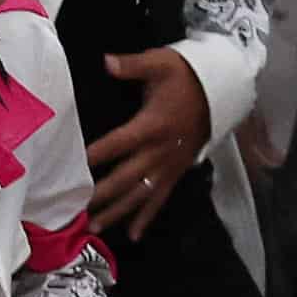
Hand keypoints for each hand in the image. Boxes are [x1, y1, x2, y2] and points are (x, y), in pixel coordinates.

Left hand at [82, 47, 208, 234]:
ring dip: (118, 212)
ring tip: (94, 228)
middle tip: (74, 211)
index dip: (94, 157)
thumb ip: (133, 65)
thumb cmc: (188, 76)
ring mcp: (169, 165)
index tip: (72, 169)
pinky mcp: (176, 171)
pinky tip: (132, 235)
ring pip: (140, 195)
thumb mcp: (162, 63)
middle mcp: (159, 151)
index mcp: (151, 126)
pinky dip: (146, 218)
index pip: (116, 144)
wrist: (224, 90)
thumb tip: (106, 61)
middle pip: (125, 178)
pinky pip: (160, 199)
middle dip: (101, 196)